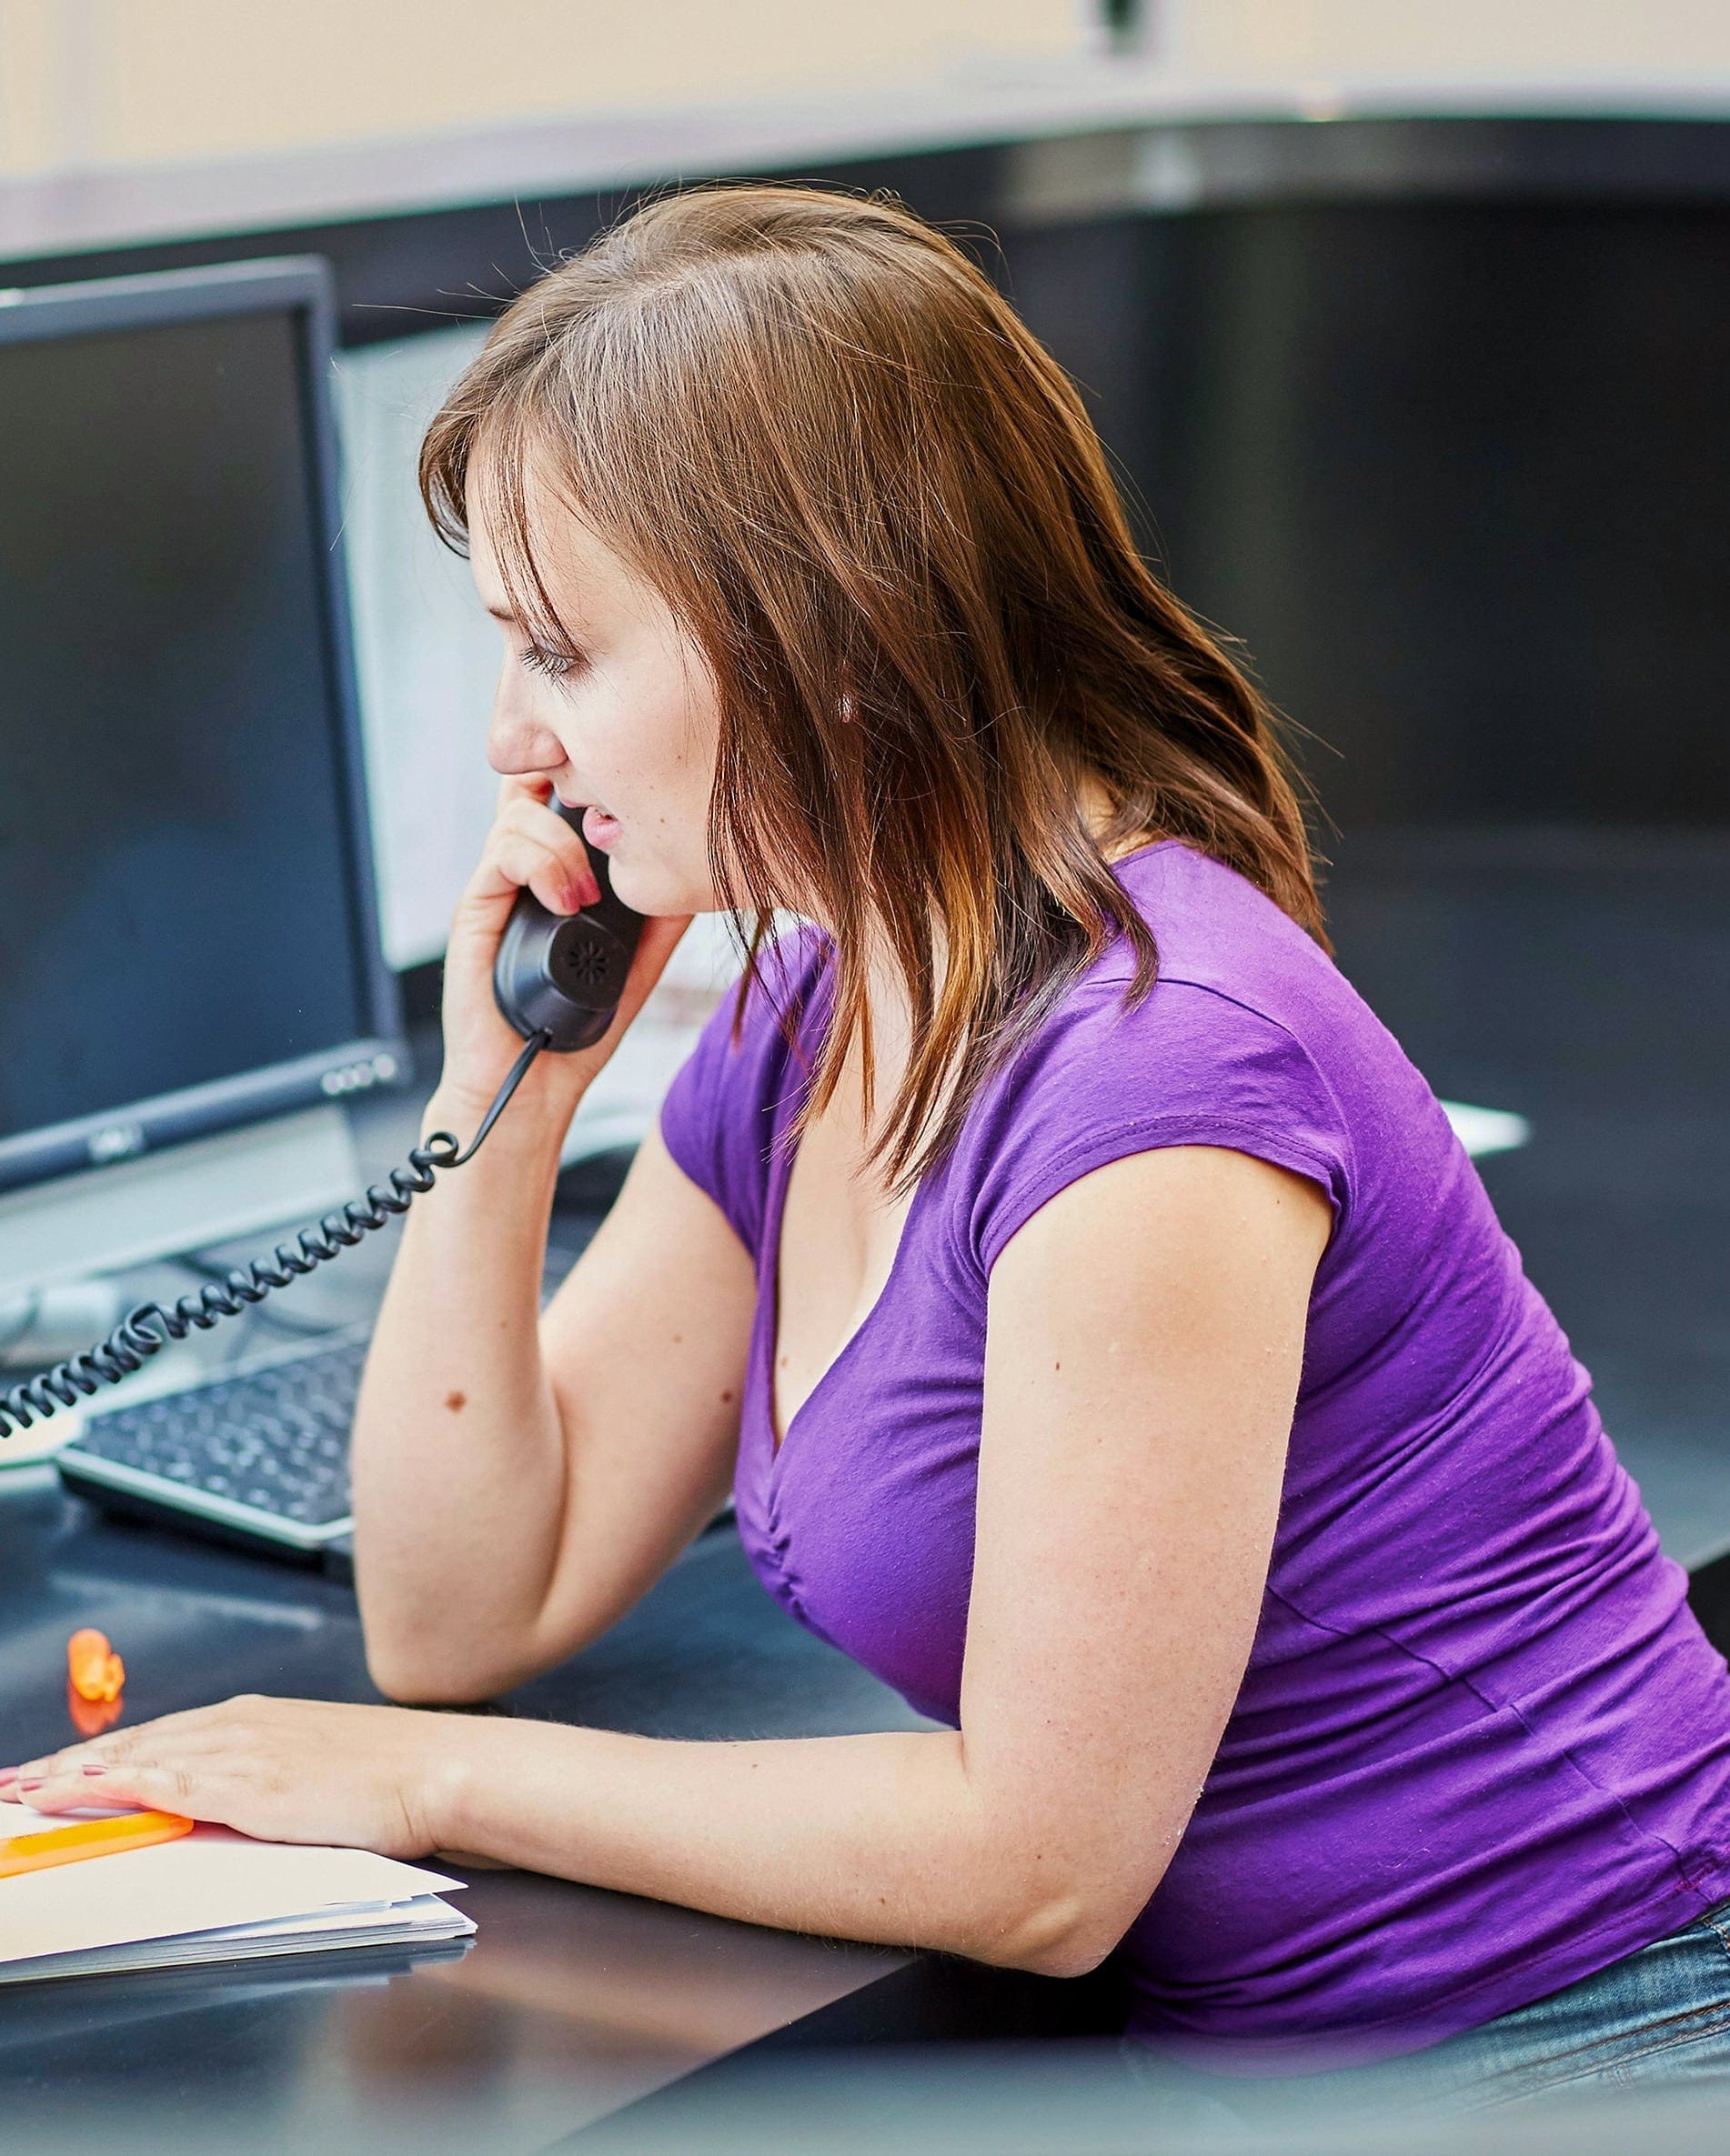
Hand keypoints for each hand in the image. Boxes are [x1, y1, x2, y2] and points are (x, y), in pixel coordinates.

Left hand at [0, 1695, 476, 1857]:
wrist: (439, 1767)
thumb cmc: (392, 1773)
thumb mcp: (317, 1763)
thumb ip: (264, 1773)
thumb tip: (222, 1795)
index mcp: (256, 1718)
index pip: (159, 1736)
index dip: (100, 1753)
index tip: (53, 1767)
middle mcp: (242, 1726)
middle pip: (137, 1743)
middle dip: (70, 1763)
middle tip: (17, 1781)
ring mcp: (247, 1754)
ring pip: (145, 1759)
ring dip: (79, 1774)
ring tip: (30, 1791)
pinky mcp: (257, 1787)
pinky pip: (178, 1783)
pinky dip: (127, 1783)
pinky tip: (95, 1787)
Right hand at [435, 773, 691, 1130]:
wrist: (531, 1086)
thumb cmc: (580, 1028)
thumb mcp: (639, 963)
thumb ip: (662, 916)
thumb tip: (702, 870)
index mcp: (556, 872)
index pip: (562, 795)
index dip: (590, 775)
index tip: (632, 790)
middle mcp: (523, 869)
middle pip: (532, 783)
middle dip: (569, 780)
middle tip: (608, 813)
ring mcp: (497, 887)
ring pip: (519, 814)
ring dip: (566, 844)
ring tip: (589, 898)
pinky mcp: (475, 909)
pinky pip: (500, 856)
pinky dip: (540, 866)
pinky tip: (567, 905)